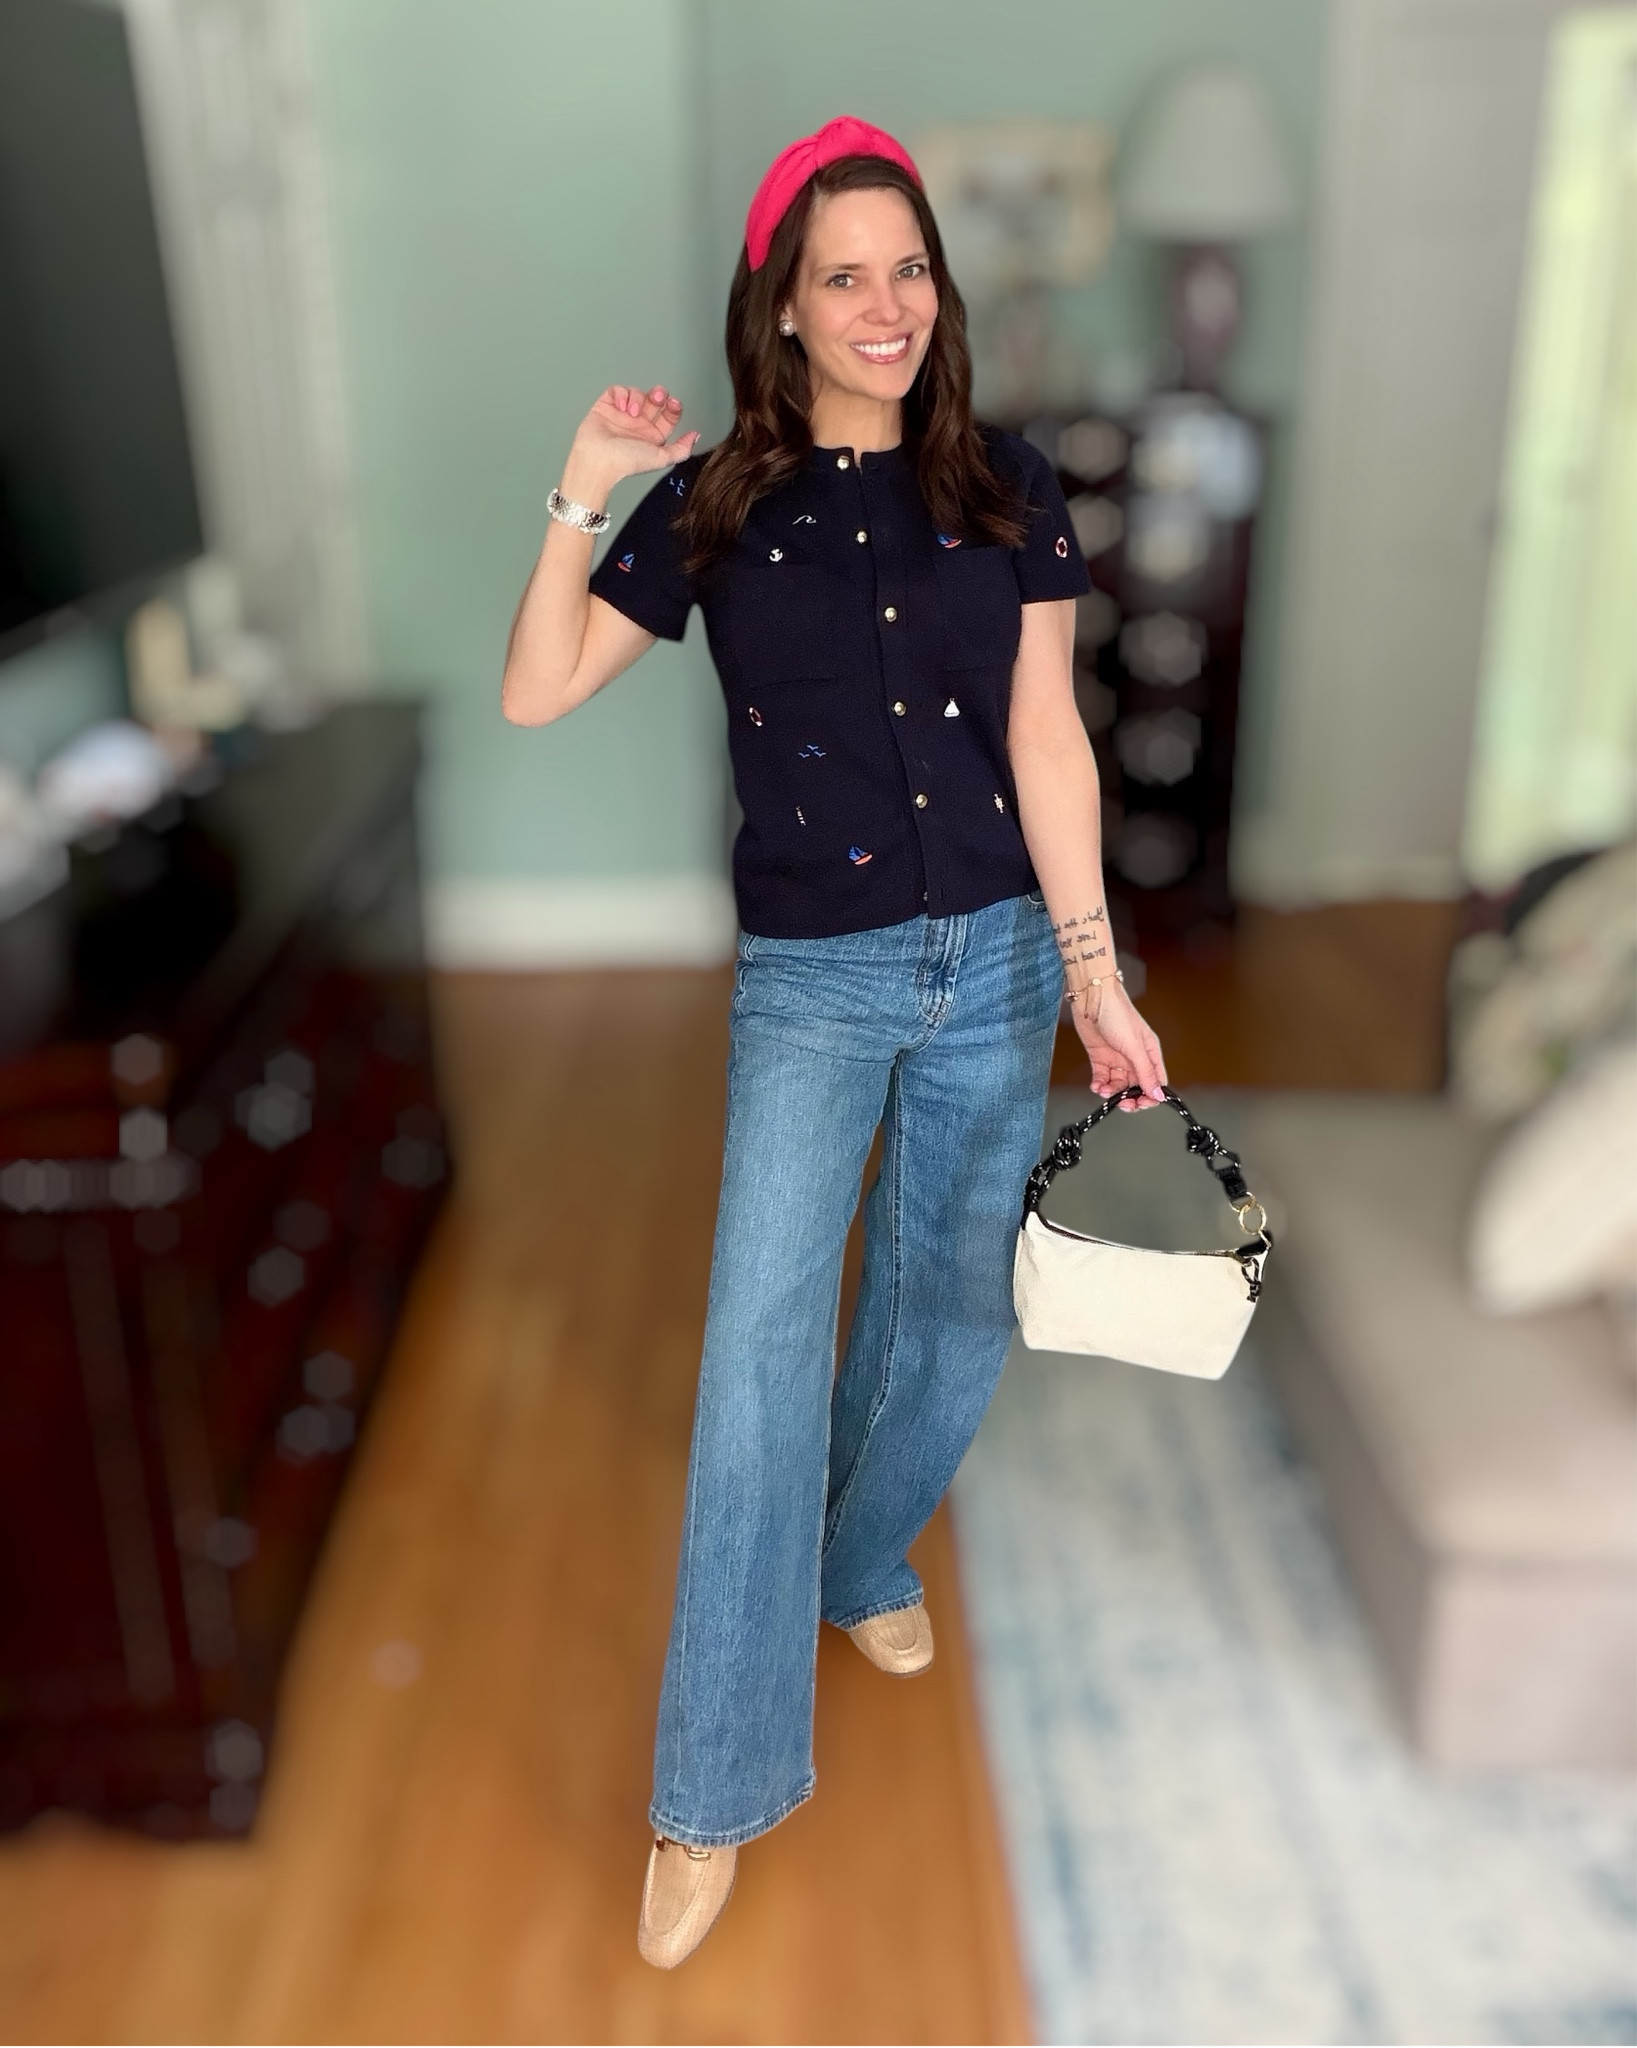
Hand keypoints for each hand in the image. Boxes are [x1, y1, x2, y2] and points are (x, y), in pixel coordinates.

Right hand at [564, 384, 699, 499]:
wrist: (599, 461)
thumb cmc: (626, 462)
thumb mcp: (661, 458)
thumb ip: (681, 449)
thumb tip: (695, 436)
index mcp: (652, 436)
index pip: (668, 415)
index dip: (673, 407)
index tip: (673, 405)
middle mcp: (638, 424)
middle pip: (654, 400)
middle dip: (658, 395)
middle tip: (656, 398)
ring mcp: (621, 415)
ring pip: (636, 393)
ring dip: (638, 398)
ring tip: (632, 411)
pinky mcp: (605, 407)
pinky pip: (616, 391)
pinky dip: (620, 394)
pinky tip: (621, 406)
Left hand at [1069, 979, 1167, 1109]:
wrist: (1092, 999)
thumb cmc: (1117, 1014)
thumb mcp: (1135, 1047)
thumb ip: (1146, 1072)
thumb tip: (1157, 1094)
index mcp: (1150, 1053)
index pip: (1156, 1082)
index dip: (1150, 1096)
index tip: (1140, 1104)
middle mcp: (1135, 1057)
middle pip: (1137, 1087)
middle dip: (1129, 1098)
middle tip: (1122, 1103)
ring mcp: (1117, 1058)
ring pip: (1118, 1085)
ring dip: (1111, 1092)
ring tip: (1104, 1090)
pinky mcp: (1100, 1058)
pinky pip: (1103, 1078)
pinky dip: (1099, 1085)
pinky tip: (1097, 1086)